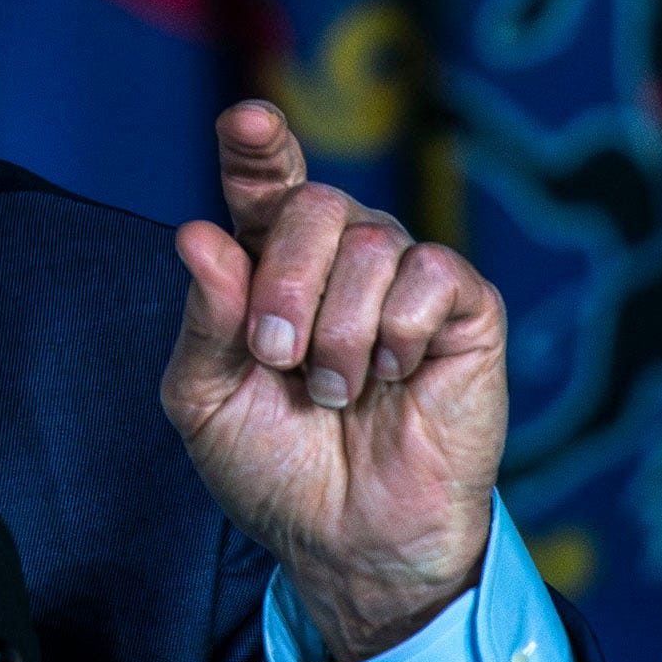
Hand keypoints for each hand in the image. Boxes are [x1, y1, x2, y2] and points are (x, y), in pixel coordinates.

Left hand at [158, 103, 508, 661]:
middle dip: (285, 283)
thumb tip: (196, 234)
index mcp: (268, 267)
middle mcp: (336, 259)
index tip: (246, 122)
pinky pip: (435, 272)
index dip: (257, 146)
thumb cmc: (274, 468)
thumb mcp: (206, 400)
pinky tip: (393, 373)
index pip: (264, 182)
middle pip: (315, 202)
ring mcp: (402, 279)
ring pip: (371, 240)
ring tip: (335, 391)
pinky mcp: (465, 310)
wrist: (347, 539)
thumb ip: (204, 319)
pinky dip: (400, 329)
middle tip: (278, 356)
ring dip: (339, 328)